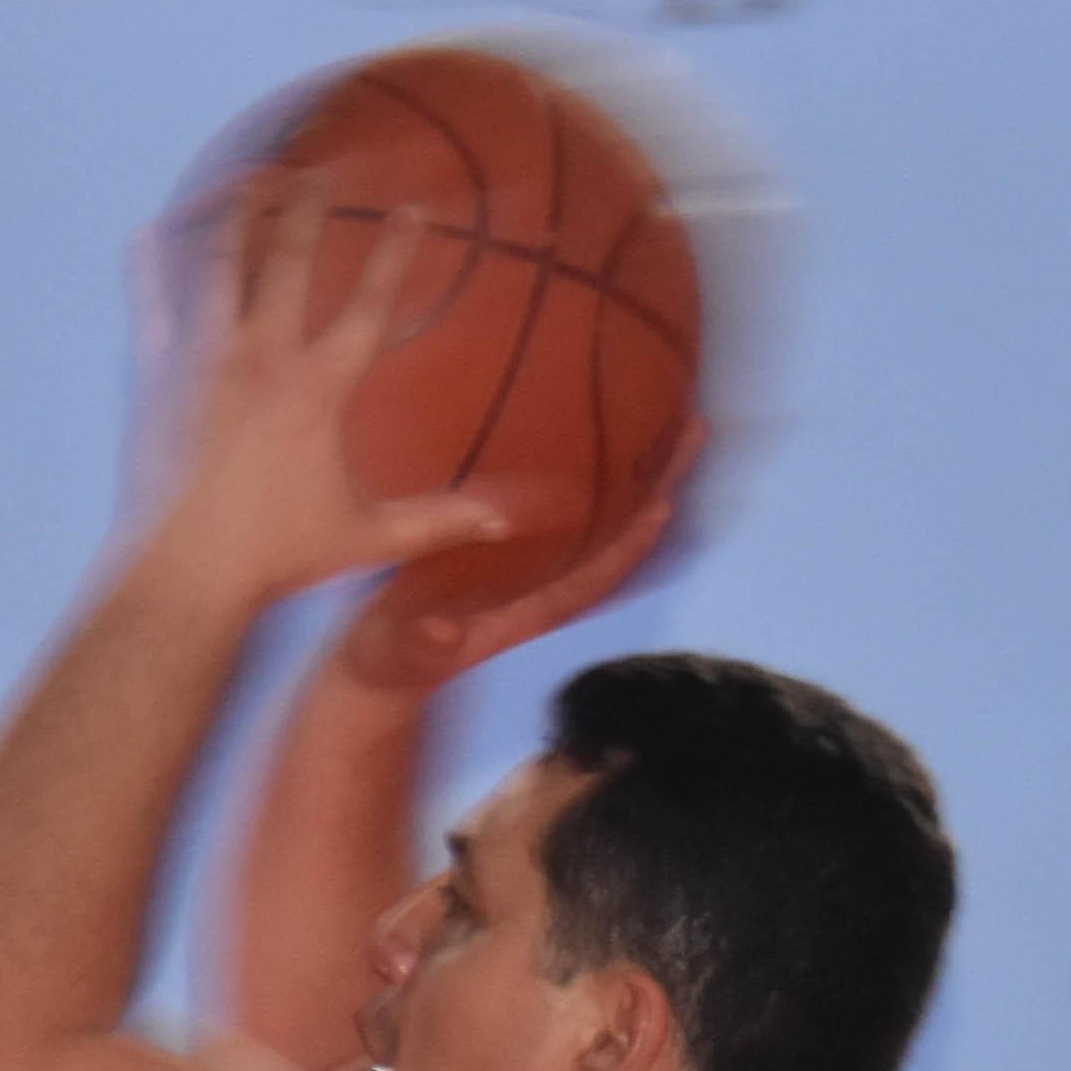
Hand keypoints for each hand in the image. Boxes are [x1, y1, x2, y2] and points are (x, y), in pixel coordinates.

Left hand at [130, 178, 520, 619]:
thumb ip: (438, 520)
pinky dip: (150, 266)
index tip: (413, 209)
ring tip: (252, 180)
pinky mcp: (157, 375)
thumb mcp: (368, 536)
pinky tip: (147, 233)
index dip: (396, 251)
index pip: (372, 302)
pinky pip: (151, 304)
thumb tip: (505, 523)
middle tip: (322, 170)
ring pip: (224, 263)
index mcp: (321, 385)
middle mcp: (264, 354)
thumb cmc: (277, 555)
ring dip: (241, 215)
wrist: (185, 571)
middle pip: (294, 257)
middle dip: (311, 206)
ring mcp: (204, 357)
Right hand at [327, 420, 707, 696]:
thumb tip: (444, 633)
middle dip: (656, 481)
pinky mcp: (501, 540)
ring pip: (593, 505)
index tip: (666, 502)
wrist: (377, 668)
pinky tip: (576, 410)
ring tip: (664, 401)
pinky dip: (579, 459)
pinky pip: (554, 495)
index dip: (632, 541)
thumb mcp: (396, 653)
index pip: (595, 572)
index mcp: (529, 607)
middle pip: (614, 525)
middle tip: (694, 423)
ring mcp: (527, 559)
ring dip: (631, 459)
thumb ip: (420, 647)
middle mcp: (541, 578)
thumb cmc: (388, 662)